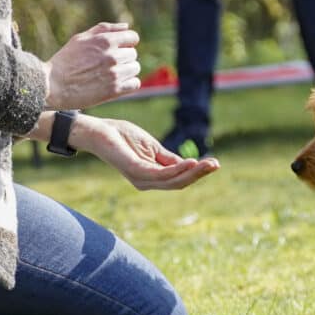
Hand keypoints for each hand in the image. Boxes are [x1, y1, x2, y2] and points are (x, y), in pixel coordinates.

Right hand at [44, 21, 140, 108]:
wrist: (52, 85)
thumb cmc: (64, 61)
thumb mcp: (81, 38)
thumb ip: (104, 29)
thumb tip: (126, 26)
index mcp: (105, 40)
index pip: (133, 37)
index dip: (127, 43)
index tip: (119, 49)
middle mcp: (112, 56)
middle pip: (133, 54)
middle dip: (124, 58)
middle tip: (109, 65)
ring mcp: (114, 74)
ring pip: (135, 68)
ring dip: (126, 71)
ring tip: (112, 74)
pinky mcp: (114, 90)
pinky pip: (134, 84)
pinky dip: (129, 84)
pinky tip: (117, 84)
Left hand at [74, 117, 219, 190]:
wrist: (97, 130)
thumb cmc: (122, 136)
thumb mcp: (152, 146)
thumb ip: (168, 158)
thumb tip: (190, 164)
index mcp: (151, 176)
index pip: (178, 179)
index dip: (197, 173)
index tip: (215, 163)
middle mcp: (146, 182)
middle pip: (178, 184)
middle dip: (199, 175)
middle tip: (216, 164)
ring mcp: (140, 178)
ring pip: (172, 181)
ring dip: (193, 173)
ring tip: (209, 163)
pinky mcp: (135, 170)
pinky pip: (161, 174)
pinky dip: (178, 169)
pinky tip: (190, 162)